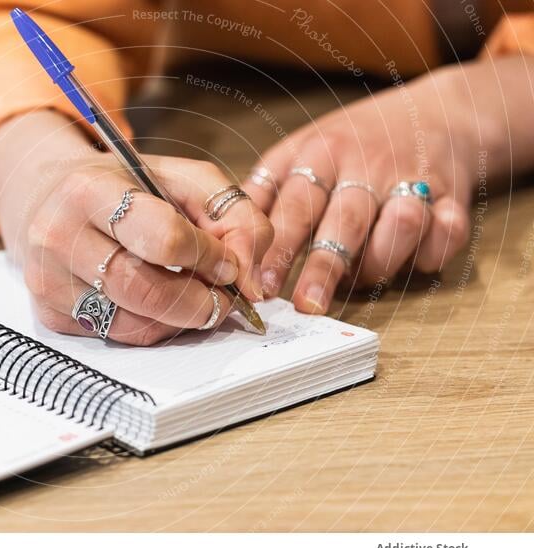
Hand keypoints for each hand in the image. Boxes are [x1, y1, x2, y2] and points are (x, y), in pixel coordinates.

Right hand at [0, 111, 272, 345]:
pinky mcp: (50, 314)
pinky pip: (117, 336)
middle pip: (147, 291)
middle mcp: (58, 236)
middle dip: (201, 301)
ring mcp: (48, 280)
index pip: (164, 239)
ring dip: (180, 319)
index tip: (229, 265)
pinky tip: (160, 305)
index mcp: (89, 190)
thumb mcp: (182, 178)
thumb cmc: (123, 186)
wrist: (48, 197)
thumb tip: (252, 278)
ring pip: (134, 323)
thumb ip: (233, 214)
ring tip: (195, 298)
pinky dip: (152, 328)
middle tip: (225, 298)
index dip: (209, 257)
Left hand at [243, 63, 483, 313]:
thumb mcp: (300, 151)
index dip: (277, 248)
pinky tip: (415, 262)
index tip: (259, 284)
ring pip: (399, 224)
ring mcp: (414, 177)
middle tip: (307, 305)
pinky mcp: (455, 195)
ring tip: (361, 280)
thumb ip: (264, 191)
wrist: (434, 113)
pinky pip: (449, 231)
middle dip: (324, 266)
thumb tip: (223, 232)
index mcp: (321, 154)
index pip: (294, 206)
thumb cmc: (352, 143)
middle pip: (344, 219)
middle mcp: (367, 164)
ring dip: (380, 261)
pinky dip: (433, 252)